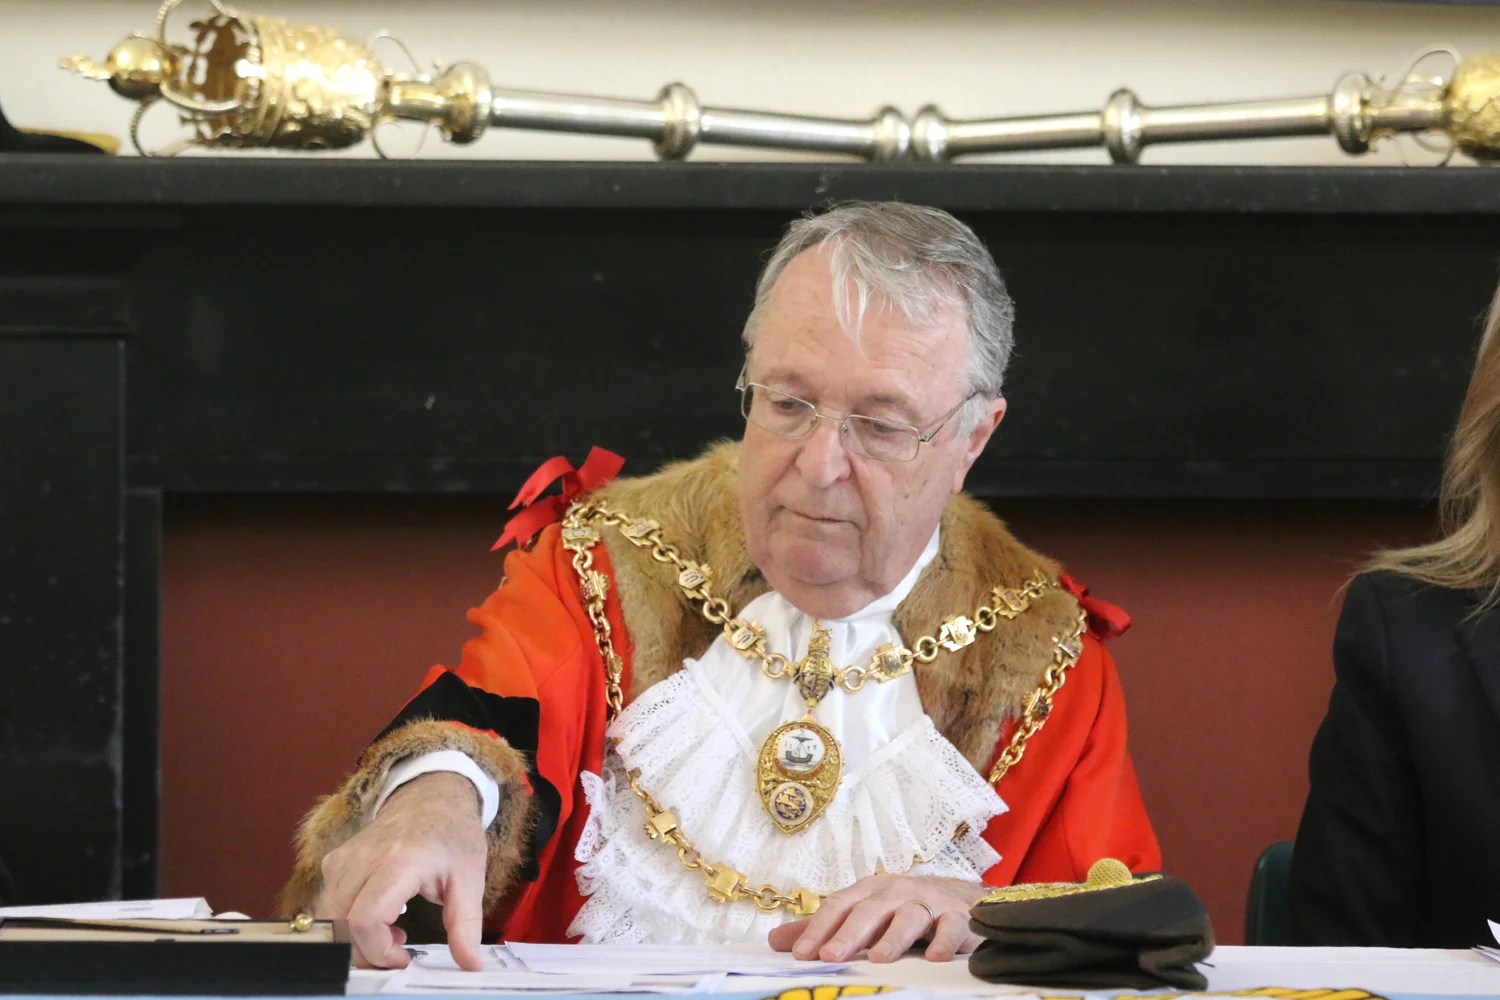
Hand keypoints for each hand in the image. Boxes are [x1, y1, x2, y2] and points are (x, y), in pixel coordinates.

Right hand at [315, 772, 488, 970]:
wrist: (432, 795)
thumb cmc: (452, 834)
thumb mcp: (470, 878)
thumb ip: (466, 925)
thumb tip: (471, 964)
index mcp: (399, 862)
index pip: (365, 920)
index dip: (378, 951)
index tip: (403, 959)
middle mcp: (363, 859)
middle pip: (341, 926)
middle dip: (366, 952)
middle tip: (399, 951)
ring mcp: (344, 858)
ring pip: (329, 919)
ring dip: (356, 938)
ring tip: (393, 930)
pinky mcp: (335, 861)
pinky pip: (328, 904)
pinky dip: (347, 921)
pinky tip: (380, 914)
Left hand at [768, 874, 986, 962]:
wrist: (962, 899)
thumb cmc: (904, 909)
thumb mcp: (863, 915)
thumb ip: (823, 929)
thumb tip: (775, 940)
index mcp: (870, 890)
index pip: (838, 905)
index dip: (818, 928)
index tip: (800, 954)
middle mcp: (897, 891)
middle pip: (869, 910)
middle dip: (848, 933)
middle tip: (828, 956)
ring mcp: (929, 902)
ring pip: (909, 916)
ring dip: (893, 937)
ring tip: (877, 958)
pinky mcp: (958, 917)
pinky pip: (951, 927)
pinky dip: (944, 941)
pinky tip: (935, 958)